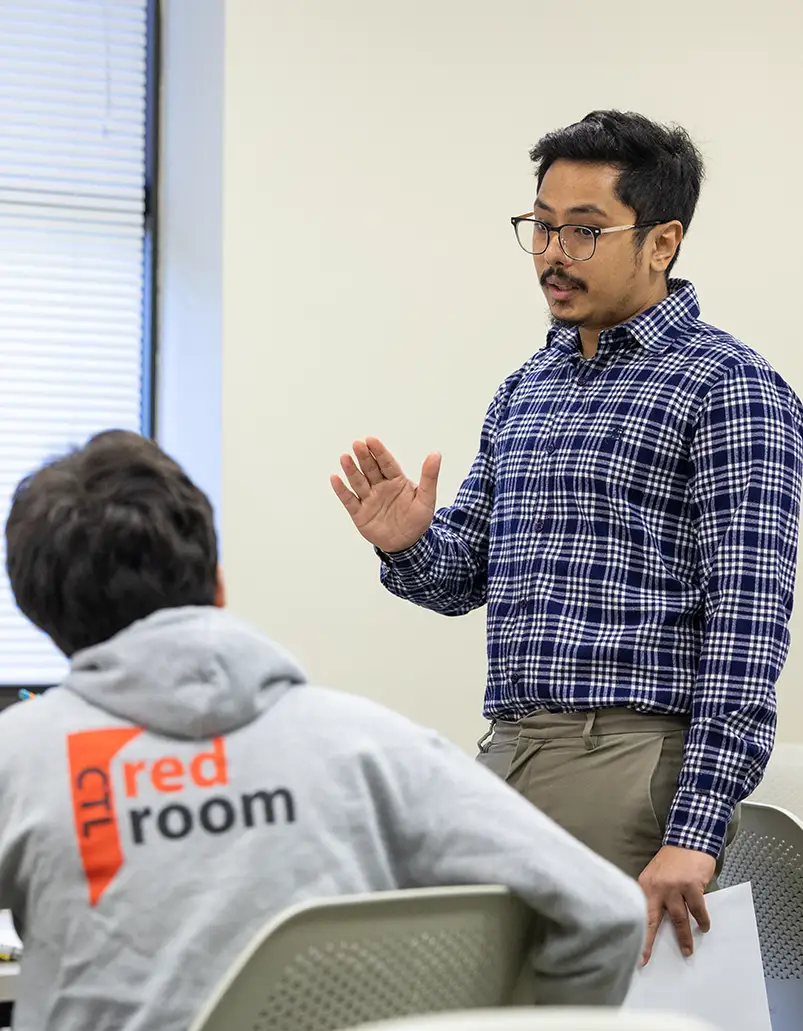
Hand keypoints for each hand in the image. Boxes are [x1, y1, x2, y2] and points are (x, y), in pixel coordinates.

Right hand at [331, 437, 441, 553]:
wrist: (407, 544)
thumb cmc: (417, 520)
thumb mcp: (427, 498)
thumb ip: (429, 477)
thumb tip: (436, 454)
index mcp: (396, 481)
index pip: (387, 463)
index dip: (379, 452)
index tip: (371, 440)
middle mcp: (380, 487)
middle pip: (370, 469)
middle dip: (364, 457)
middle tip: (357, 444)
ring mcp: (369, 499)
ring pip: (358, 482)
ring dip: (351, 470)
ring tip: (345, 457)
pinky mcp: (359, 513)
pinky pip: (349, 500)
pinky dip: (341, 490)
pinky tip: (335, 479)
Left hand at [638, 845, 715, 964]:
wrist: (689, 839)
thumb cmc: (672, 860)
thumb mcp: (655, 875)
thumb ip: (654, 894)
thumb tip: (655, 919)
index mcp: (644, 885)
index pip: (638, 912)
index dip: (636, 931)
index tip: (631, 949)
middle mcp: (656, 888)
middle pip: (651, 919)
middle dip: (648, 940)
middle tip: (644, 958)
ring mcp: (674, 887)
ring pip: (678, 919)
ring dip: (684, 937)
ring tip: (688, 951)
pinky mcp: (691, 886)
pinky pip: (697, 910)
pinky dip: (702, 920)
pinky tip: (704, 926)